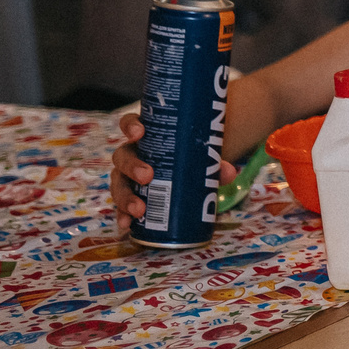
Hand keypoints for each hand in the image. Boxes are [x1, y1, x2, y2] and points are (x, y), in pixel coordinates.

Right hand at [109, 108, 238, 227]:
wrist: (188, 172)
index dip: (130, 126)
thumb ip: (216, 164)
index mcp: (146, 137)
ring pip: (119, 183)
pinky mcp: (130, 195)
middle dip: (132, 166)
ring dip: (126, 196)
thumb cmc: (190, 157)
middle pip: (122, 157)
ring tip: (139, 209)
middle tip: (147, 176)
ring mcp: (127, 176)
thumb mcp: (202, 157)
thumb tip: (229, 172)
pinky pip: (121, 205)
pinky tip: (127, 224)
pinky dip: (123, 215)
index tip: (140, 133)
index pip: (130, 124)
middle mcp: (132, 154)